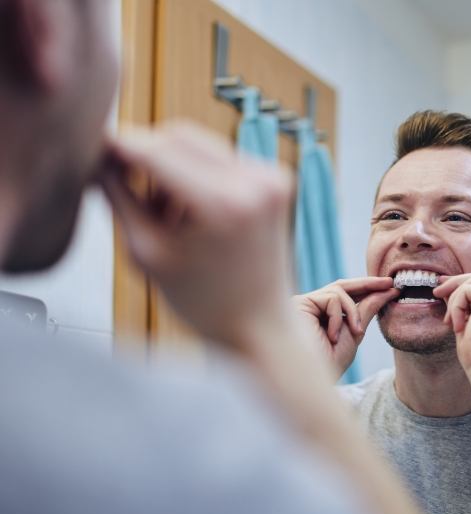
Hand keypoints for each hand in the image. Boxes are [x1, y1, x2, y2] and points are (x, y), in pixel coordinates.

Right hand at [99, 121, 293, 348]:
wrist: (259, 323)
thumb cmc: (204, 302)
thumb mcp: (148, 254)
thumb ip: (120, 199)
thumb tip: (101, 158)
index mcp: (224, 205)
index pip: (157, 151)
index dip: (121, 146)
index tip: (96, 148)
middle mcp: (256, 182)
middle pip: (179, 135)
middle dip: (146, 154)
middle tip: (124, 183)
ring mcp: (272, 177)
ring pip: (200, 144)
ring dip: (171, 166)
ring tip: (165, 214)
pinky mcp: (276, 179)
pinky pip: (221, 158)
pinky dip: (197, 173)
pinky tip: (190, 210)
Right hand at [292, 278, 398, 375]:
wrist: (311, 380)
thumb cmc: (329, 364)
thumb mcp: (354, 334)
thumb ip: (366, 311)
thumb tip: (385, 292)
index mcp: (321, 315)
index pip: (345, 295)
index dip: (367, 288)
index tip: (391, 288)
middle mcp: (309, 307)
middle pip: (340, 286)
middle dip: (367, 284)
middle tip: (389, 283)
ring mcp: (303, 304)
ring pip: (338, 291)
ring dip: (353, 312)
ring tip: (355, 333)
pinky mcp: (299, 303)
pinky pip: (331, 299)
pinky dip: (339, 317)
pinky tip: (332, 337)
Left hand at [433, 271, 470, 377]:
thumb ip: (466, 304)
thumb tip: (447, 288)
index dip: (467, 283)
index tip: (445, 286)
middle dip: (456, 283)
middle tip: (437, 292)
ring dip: (454, 302)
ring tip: (448, 321)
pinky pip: (466, 290)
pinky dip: (456, 308)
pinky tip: (458, 327)